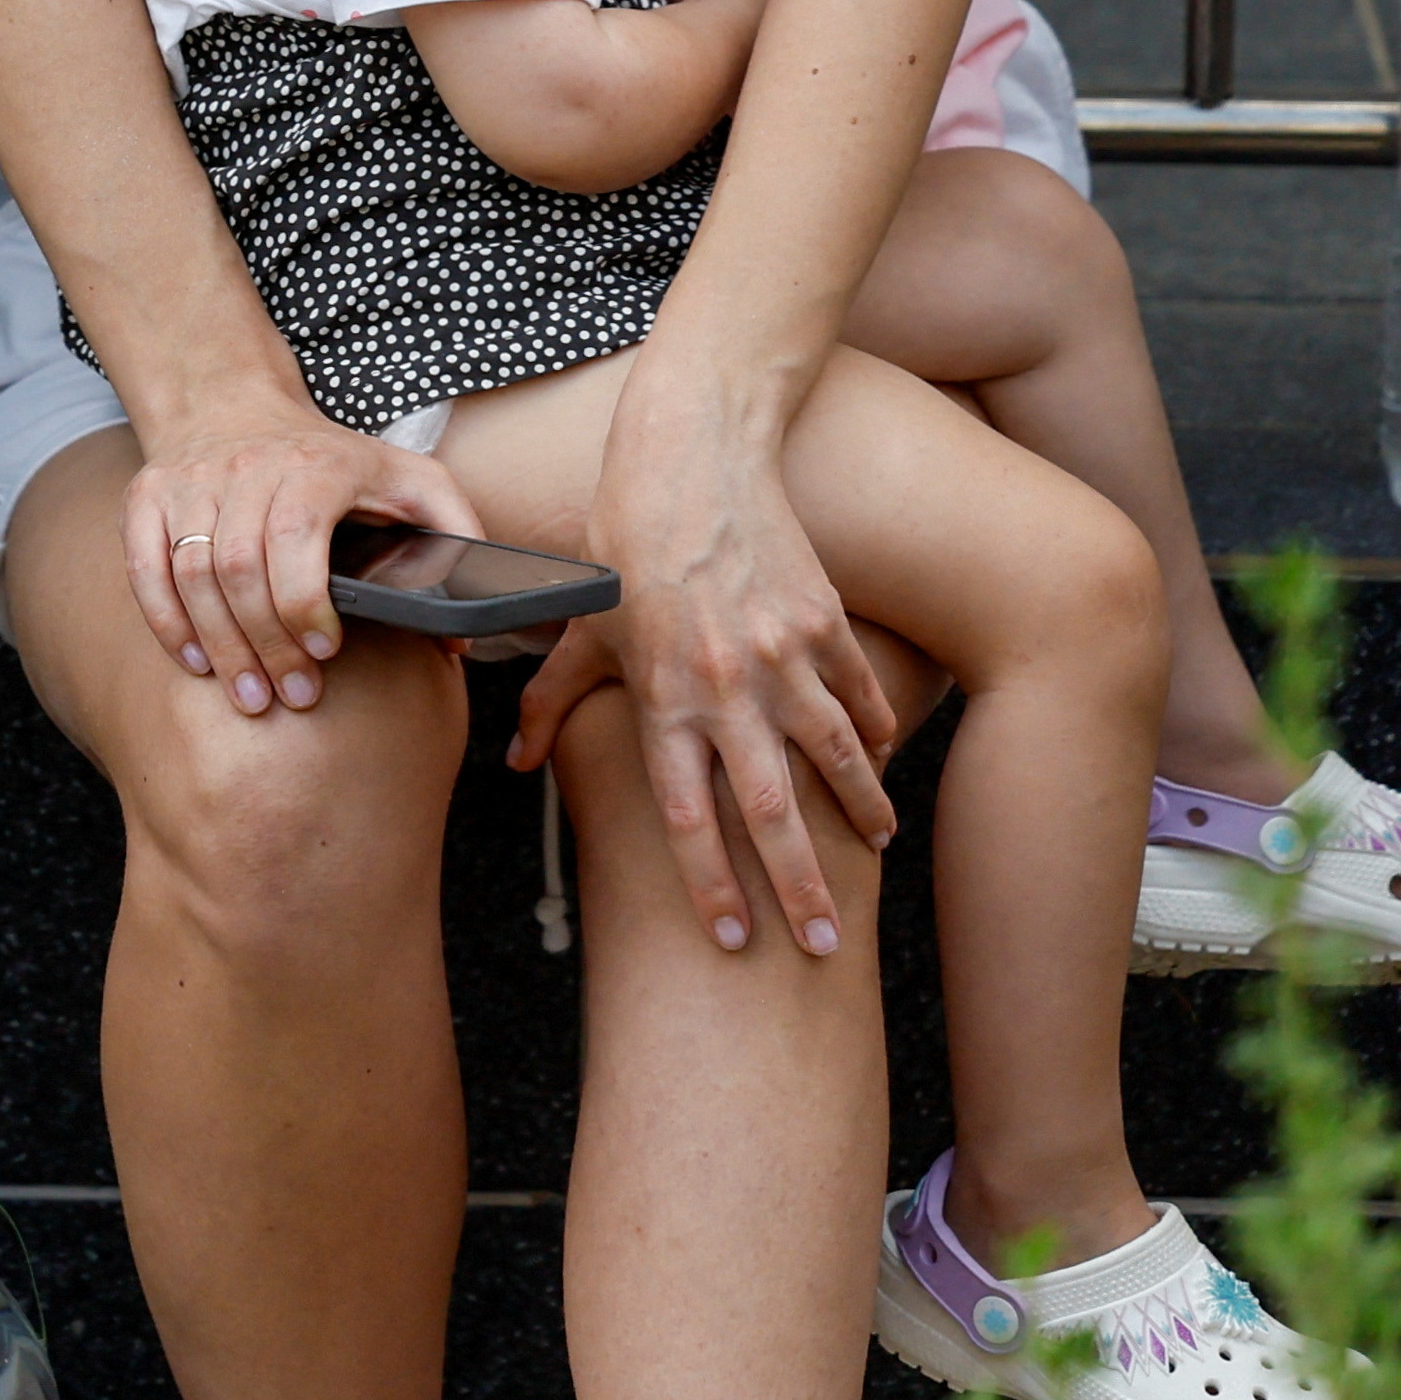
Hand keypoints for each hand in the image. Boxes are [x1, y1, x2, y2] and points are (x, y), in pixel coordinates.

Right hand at [117, 388, 488, 714]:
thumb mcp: (410, 478)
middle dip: (266, 643)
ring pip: (191, 573)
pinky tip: (195, 660)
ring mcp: (189, 480)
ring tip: (249, 695)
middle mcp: (245, 465)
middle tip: (291, 697)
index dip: (304, 602)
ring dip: (220, 645)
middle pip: (239, 567)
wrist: (233, 403)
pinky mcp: (148, 495)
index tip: (327, 652)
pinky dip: (166, 620)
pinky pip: (145, 567)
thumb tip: (464, 631)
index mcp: (315, 463)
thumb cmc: (332, 458)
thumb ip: (452, 538)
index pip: (295, 534)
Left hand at [512, 384, 901, 953]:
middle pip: (769, 810)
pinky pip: (859, 697)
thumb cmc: (622, 540)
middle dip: (798, 887)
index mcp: (661, 694)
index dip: (708, 882)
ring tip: (875, 855)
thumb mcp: (579, 622)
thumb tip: (518, 763)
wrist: (693, 454)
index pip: (685, 813)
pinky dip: (875, 739)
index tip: (729, 940)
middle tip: (821, 946)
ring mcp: (783, 654)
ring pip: (833, 758)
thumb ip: (552, 699)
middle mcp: (725, 685)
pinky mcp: (824, 621)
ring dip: (859, 814)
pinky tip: (883, 771)